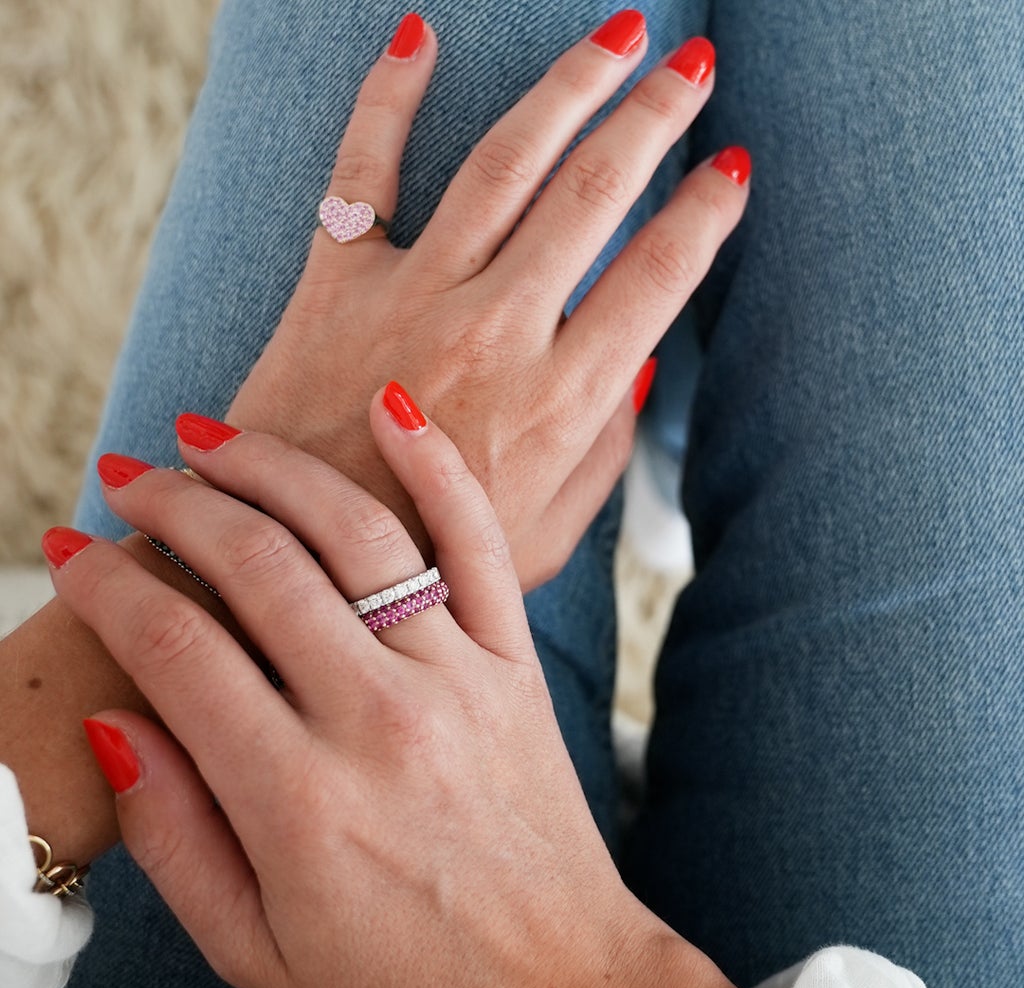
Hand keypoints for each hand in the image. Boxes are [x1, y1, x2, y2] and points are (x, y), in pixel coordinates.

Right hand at [45, 388, 766, 987]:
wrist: (556, 986)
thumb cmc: (401, 982)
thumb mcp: (254, 947)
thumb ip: (172, 835)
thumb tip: (116, 720)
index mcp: (297, 799)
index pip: (174, 650)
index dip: (106, 587)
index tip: (72, 552)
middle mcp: (378, 718)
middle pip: (255, 567)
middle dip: (175, 506)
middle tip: (132, 476)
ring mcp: (458, 678)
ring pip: (355, 532)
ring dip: (273, 468)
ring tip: (214, 437)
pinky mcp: (514, 662)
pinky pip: (479, 542)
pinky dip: (436, 465)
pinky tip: (389, 406)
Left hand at [227, 11, 748, 588]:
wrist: (301, 571)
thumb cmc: (433, 564)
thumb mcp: (550, 537)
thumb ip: (605, 452)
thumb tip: (644, 366)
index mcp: (560, 402)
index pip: (657, 279)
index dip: (704, 216)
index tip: (732, 169)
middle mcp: (495, 334)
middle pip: (594, 195)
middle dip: (655, 120)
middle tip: (694, 69)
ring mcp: (412, 299)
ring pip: (505, 163)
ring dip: (570, 87)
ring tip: (620, 37)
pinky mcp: (335, 285)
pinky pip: (363, 169)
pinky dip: (388, 97)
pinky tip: (419, 35)